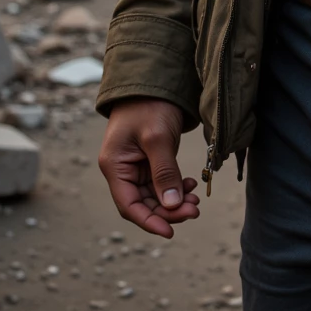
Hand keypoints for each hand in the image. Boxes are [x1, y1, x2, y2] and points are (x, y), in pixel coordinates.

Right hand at [98, 98, 200, 238]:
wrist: (155, 79)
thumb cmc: (149, 105)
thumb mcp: (157, 137)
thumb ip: (164, 172)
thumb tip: (173, 205)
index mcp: (114, 166)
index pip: (129, 205)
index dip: (149, 221)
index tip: (171, 231)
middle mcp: (122, 169)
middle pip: (144, 203)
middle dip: (168, 210)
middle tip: (194, 210)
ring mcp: (136, 165)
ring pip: (155, 195)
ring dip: (175, 201)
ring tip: (196, 200)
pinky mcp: (150, 160)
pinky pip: (162, 183)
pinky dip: (176, 187)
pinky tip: (191, 184)